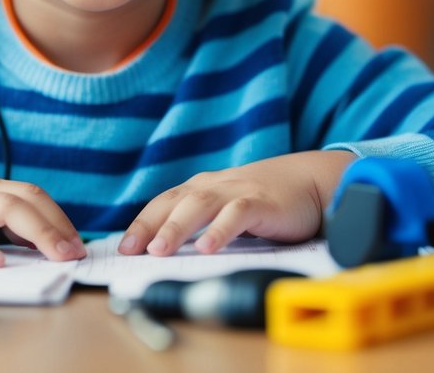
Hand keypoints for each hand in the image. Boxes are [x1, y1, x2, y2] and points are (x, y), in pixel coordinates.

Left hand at [117, 150, 356, 256]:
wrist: (310, 181)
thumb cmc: (265, 200)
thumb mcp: (226, 209)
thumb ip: (201, 224)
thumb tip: (166, 252)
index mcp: (202, 188)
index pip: (163, 202)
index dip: (141, 222)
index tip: (122, 247)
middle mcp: (214, 186)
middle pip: (173, 201)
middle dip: (148, 225)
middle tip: (130, 250)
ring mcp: (236, 191)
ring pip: (199, 205)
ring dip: (176, 228)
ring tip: (159, 250)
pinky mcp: (261, 202)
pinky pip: (237, 214)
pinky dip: (220, 230)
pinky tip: (207, 248)